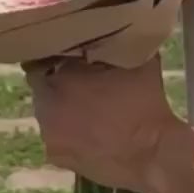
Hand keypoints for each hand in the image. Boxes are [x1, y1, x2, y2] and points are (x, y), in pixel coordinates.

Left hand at [26, 57, 186, 192]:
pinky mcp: (57, 158)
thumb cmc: (145, 103)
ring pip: (48, 114)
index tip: (70, 58)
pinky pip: (57, 138)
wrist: (154, 154)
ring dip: (62, 109)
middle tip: (82, 84)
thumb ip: (112, 45)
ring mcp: (49, 135)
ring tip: (88, 111)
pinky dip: (68, 134)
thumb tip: (106, 34)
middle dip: (58, 84)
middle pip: (42, 88)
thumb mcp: (135, 59)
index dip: (54, 57)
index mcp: (59, 78)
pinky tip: (89, 133)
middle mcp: (45, 106)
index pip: (39, 60)